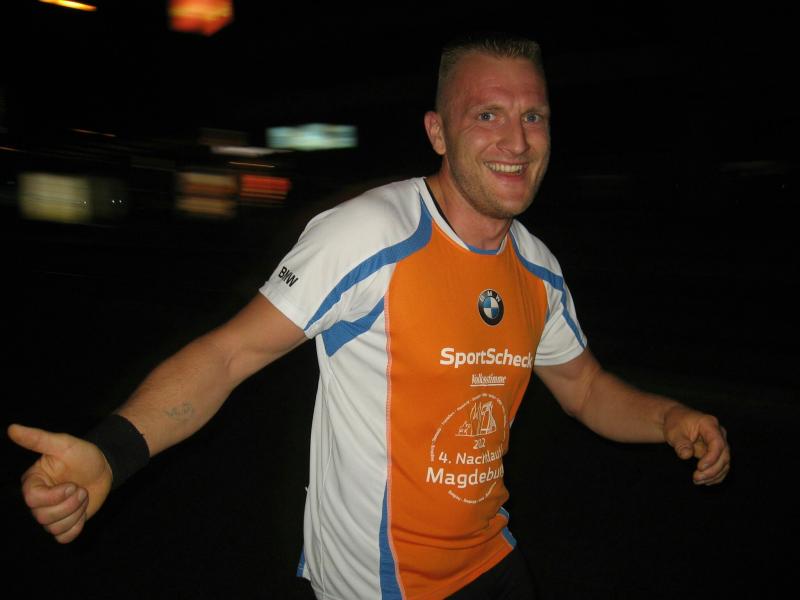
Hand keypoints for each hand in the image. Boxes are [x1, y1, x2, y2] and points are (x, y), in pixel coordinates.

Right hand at [8, 424, 112, 542]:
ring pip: (53, 528)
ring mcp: (50, 514)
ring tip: (83, 495)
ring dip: (76, 513)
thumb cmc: (83, 454)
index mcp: (33, 482)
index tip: (72, 485)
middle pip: (42, 517)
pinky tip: (83, 512)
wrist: (104, 467)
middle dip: (69, 504)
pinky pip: (63, 537)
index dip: (54, 496)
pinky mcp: (64, 524)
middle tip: (81, 489)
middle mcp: (38, 501)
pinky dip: (76, 527)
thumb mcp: (63, 444)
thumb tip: (12, 428)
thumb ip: (37, 439)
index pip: (32, 500)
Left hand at [663, 405, 730, 484]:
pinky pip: (722, 465)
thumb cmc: (675, 424)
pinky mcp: (718, 451)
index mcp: (709, 424)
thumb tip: (686, 455)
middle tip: (696, 478)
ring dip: (713, 475)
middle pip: (724, 455)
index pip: (718, 443)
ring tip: (697, 481)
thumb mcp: (673, 432)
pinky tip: (705, 482)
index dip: (711, 458)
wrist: (676, 420)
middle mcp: (719, 433)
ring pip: (725, 462)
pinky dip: (715, 475)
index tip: (699, 468)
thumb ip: (681, 443)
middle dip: (712, 470)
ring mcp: (720, 442)